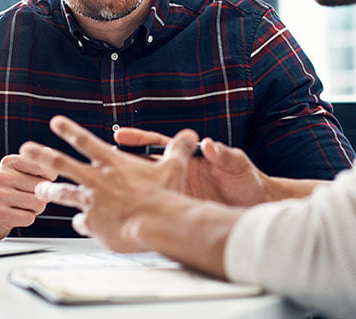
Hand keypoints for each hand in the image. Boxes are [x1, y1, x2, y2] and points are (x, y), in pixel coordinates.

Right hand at [0, 154, 57, 238]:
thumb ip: (34, 163)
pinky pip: (29, 218)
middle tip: (26, 197)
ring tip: (21, 206)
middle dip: (40, 196)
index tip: (39, 181)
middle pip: (42, 187)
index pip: (44, 168)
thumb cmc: (4, 191)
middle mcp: (2, 176)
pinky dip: (26, 219)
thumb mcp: (15, 172)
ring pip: (39, 203)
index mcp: (9, 162)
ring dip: (34, 209)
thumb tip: (49, 152)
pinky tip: (15, 216)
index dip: (48, 178)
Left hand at [19, 116, 198, 251]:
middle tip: (25, 149)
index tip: (56, 122)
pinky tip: (80, 226)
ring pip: (63, 194)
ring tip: (39, 191)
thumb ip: (178, 149)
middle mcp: (97, 180)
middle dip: (41, 155)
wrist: (156, 222)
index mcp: (112, 163)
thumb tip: (191, 135)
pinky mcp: (92, 224)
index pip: (85, 141)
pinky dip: (81, 224)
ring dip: (49, 192)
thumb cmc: (164, 195)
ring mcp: (92, 202)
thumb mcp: (173, 166)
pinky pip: (81, 223)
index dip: (69, 130)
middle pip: (61, 164)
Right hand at [115, 127, 271, 205]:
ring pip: (145, 190)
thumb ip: (224, 154)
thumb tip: (210, 145)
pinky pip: (157, 212)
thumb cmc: (248, 180)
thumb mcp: (237, 164)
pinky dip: (141, 215)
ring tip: (100, 193)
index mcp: (189, 158)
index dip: (139, 139)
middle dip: (121, 164)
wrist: (256, 205)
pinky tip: (123, 219)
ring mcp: (178, 193)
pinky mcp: (181, 210)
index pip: (159, 145)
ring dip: (126, 191)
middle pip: (143, 167)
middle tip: (99, 161)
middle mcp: (179, 174)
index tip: (120, 136)